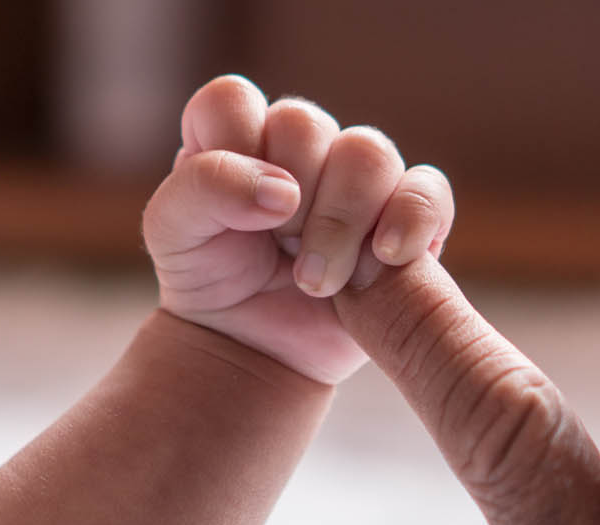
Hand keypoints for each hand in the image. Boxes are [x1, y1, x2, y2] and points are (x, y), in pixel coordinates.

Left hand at [144, 75, 451, 383]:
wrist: (249, 350)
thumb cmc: (208, 279)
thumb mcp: (171, 233)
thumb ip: (205, 188)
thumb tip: (284, 191)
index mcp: (236, 134)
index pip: (234, 100)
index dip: (232, 149)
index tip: (231, 207)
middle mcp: (299, 146)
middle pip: (305, 125)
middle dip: (285, 198)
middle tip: (275, 249)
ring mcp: (355, 179)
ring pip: (369, 154)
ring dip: (338, 223)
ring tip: (313, 281)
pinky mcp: (403, 218)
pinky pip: (428, 191)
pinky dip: (410, 219)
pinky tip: (382, 258)